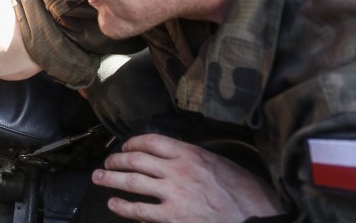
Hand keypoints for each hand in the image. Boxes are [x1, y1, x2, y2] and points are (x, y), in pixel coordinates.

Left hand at [93, 133, 283, 221]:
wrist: (256, 219)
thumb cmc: (245, 193)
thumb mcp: (220, 164)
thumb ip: (194, 158)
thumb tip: (174, 157)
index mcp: (190, 153)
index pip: (151, 140)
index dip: (133, 143)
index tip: (125, 147)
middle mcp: (178, 170)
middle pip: (136, 160)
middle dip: (117, 160)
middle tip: (107, 163)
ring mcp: (174, 194)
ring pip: (132, 182)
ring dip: (111, 179)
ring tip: (99, 178)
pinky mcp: (172, 217)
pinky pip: (140, 210)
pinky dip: (123, 207)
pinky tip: (114, 204)